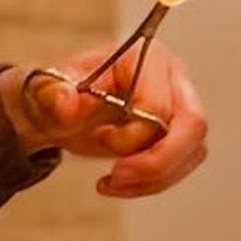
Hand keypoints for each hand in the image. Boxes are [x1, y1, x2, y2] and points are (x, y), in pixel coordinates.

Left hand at [0, 43, 207, 198]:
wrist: (58, 111)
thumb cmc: (59, 95)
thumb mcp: (47, 93)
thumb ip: (54, 95)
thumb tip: (68, 104)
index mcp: (145, 57)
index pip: (158, 105)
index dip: (130, 134)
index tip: (98, 137)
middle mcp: (173, 76)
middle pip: (193, 125)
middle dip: (157, 162)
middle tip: (117, 177)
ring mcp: (181, 104)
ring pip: (192, 150)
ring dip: (153, 178)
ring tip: (112, 182)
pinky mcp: (180, 132)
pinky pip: (183, 164)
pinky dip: (153, 182)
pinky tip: (121, 183)